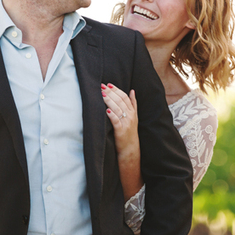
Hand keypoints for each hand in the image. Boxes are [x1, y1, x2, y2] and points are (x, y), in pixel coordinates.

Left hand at [102, 83, 143, 198]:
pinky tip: (106, 110)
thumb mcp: (133, 117)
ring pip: (117, 109)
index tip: (108, 84)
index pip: (125, 97)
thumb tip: (132, 91)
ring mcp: (126, 123)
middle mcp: (130, 116)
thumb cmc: (129, 133)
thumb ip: (133, 104)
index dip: (116, 90)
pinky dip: (111, 115)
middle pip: (120, 101)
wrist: (130, 150)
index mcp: (132, 112)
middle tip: (101, 87)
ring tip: (101, 94)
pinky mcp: (121, 131)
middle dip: (110, 93)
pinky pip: (116, 121)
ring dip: (109, 100)